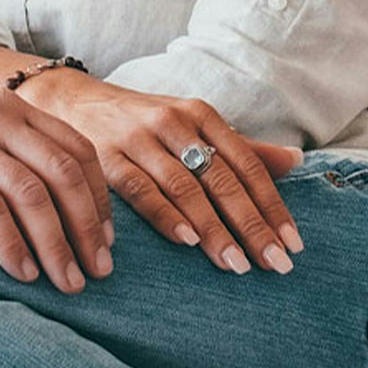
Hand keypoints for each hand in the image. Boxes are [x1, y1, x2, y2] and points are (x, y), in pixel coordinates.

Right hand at [0, 92, 114, 293]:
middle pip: (62, 171)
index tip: (108, 243)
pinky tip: (23, 273)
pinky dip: (12, 245)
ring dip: (57, 245)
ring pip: (31, 193)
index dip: (99, 200)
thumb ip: (14, 164)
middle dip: (87, 227)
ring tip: (68, 284)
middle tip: (100, 272)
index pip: (78, 149)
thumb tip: (76, 221)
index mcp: (8, 107)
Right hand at [23, 69, 303, 275]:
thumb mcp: (191, 123)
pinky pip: (140, 190)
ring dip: (214, 229)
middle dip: (251, 225)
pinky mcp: (105, 157)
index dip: (272, 205)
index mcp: (200, 114)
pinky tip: (187, 241)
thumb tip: (296, 161)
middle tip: (276, 264)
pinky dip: (165, 216)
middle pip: (220, 179)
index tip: (293, 244)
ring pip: (184, 187)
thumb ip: (240, 146)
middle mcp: (172, 122)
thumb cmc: (143, 121)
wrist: (72, 101)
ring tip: (237, 265)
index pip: (246, 164)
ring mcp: (137, 138)